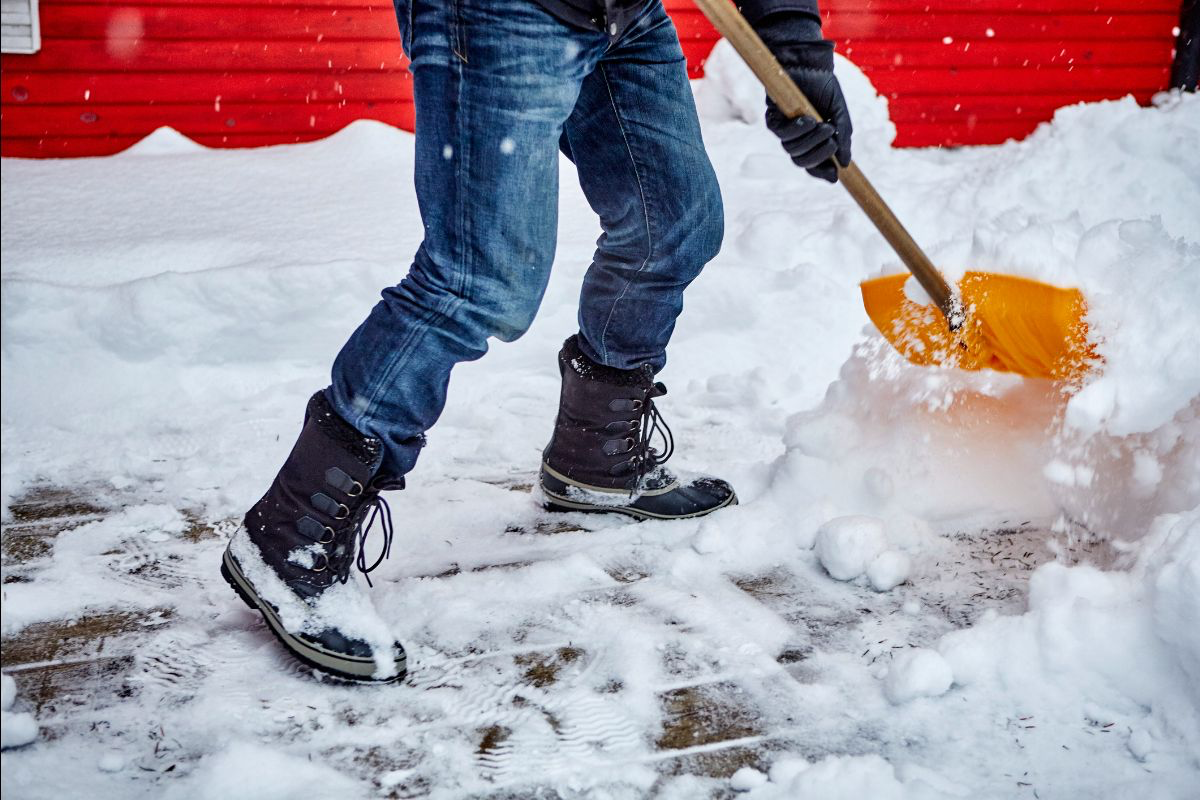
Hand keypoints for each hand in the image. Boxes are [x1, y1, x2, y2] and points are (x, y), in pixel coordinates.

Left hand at [754, 15, 852, 182]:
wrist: (811, 64)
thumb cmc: (826, 89)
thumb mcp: (839, 114)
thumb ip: (843, 137)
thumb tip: (846, 163)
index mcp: (813, 141)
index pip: (815, 165)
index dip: (823, 173)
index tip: (835, 175)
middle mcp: (797, 139)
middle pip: (801, 162)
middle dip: (818, 155)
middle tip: (832, 142)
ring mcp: (785, 130)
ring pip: (792, 150)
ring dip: (810, 140)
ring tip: (824, 125)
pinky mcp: (773, 119)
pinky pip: (781, 133)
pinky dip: (796, 130)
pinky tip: (808, 120)